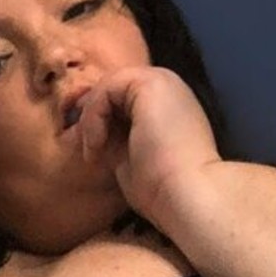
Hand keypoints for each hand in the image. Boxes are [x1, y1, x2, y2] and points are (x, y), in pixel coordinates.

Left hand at [76, 66, 221, 230]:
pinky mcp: (150, 83)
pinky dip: (94, 114)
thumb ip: (113, 141)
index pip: (123, 101)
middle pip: (115, 90)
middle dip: (93, 117)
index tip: (92, 153)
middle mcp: (166, 88)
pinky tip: (98, 142)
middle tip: (89, 150)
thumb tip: (92, 134)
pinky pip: (107, 87)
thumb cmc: (162, 189)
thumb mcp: (129, 161)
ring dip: (92, 118)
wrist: (186, 195)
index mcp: (166, 107)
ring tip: (94, 150)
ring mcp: (161, 81)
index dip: (100, 121)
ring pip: (109, 85)